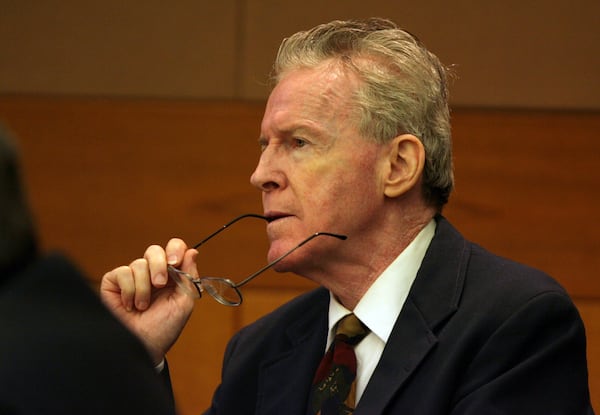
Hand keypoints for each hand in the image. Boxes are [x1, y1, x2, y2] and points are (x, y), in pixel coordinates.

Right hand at [100, 238, 197, 363]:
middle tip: (159, 285)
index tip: (175, 262)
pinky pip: (122, 272)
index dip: (175, 249)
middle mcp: (151, 273)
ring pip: (139, 264)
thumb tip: (192, 252)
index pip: (174, 248)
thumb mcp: (184, 302)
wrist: (144, 346)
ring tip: (143, 306)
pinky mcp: (114, 282)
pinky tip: (130, 305)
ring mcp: (132, 277)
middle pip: (154, 250)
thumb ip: (189, 276)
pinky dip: (129, 291)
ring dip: (144, 288)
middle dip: (159, 266)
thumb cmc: (164, 328)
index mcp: (171, 275)